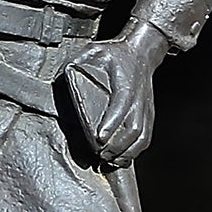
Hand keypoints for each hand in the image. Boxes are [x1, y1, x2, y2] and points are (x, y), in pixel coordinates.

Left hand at [66, 22, 172, 166]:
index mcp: (126, 84)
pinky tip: (123, 158)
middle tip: (101, 154)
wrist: (142, 52)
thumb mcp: (95, 50)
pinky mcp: (148, 114)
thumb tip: (63, 74)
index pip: (120, 106)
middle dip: (118, 145)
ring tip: (111, 161)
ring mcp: (145, 108)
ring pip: (142, 136)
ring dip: (127, 152)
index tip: (99, 138)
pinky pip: (146, 136)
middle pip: (133, 128)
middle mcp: (138, 98)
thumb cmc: (116, 53)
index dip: (111, 124)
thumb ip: (78, 61)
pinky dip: (136, 151)